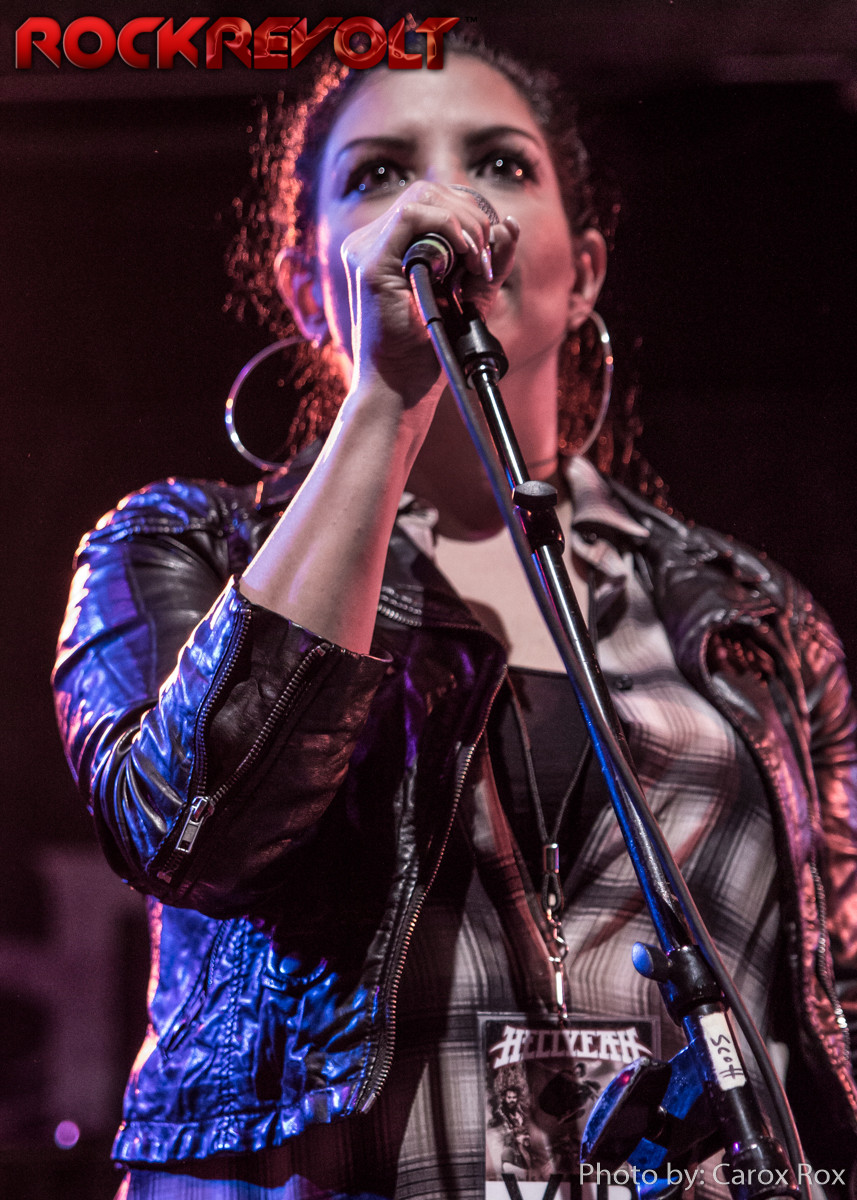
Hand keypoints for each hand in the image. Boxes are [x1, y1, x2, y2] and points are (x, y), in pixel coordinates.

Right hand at [337, 182, 518, 404]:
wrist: (402, 387)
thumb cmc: (430, 350)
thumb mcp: (470, 298)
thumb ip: (489, 263)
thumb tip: (509, 224)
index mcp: (391, 246)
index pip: (435, 200)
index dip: (470, 213)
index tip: (487, 251)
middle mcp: (372, 241)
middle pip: (431, 191)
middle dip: (472, 216)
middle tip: (485, 257)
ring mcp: (366, 249)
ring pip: (424, 196)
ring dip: (464, 222)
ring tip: (476, 259)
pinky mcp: (370, 263)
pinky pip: (412, 216)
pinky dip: (447, 226)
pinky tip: (464, 253)